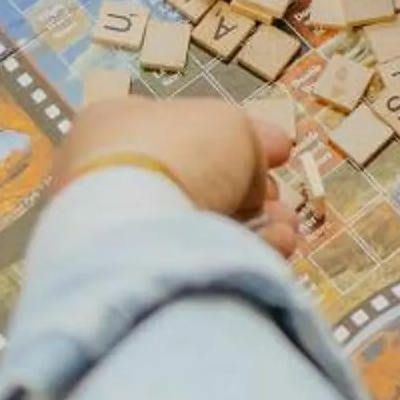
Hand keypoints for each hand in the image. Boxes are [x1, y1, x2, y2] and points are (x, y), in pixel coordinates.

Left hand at [63, 93, 298, 254]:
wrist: (139, 228)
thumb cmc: (179, 153)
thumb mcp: (230, 125)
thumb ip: (248, 145)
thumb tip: (251, 182)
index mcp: (117, 123)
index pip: (186, 128)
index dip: (237, 137)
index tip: (279, 149)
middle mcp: (114, 175)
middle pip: (201, 181)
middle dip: (251, 191)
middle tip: (278, 197)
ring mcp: (124, 230)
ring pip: (206, 226)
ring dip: (257, 225)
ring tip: (286, 226)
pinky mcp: (142, 276)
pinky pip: (202, 260)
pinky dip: (243, 253)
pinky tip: (273, 247)